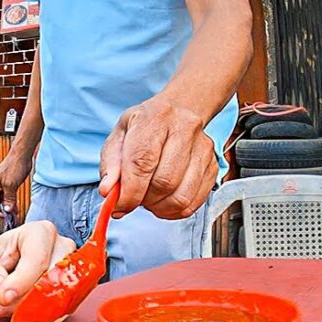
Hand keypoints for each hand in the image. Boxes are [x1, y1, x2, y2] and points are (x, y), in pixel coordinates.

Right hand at [0, 152, 30, 217]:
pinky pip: (8, 199)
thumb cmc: (14, 165)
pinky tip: (16, 209)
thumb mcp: (10, 184)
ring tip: (15, 215)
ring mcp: (1, 188)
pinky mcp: (8, 187)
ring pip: (2, 203)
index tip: (7, 217)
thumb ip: (8, 199)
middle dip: (4, 212)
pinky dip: (11, 204)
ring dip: (8, 209)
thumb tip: (7, 210)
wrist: (22, 156)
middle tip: (13, 218)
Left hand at [0, 221, 74, 316]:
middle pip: (52, 280)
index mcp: (39, 232)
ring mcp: (69, 271)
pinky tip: (21, 315)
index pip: (38, 258)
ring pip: (59, 298)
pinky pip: (61, 312)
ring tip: (6, 310)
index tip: (2, 296)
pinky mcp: (69, 294)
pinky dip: (38, 318)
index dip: (21, 281)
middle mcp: (60, 249)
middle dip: (24, 299)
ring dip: (30, 312)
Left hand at [99, 96, 217, 219]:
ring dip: (159, 208)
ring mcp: (203, 148)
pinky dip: (174, 211)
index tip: (119, 206)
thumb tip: (108, 192)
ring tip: (149, 199)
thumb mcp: (119, 137)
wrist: (179, 110)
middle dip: (144, 200)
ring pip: (180, 196)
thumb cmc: (145, 126)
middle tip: (134, 198)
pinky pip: (194, 203)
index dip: (129, 192)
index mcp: (155, 119)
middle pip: (163, 182)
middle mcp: (184, 130)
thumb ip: (111, 165)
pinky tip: (163, 202)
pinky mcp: (213, 166)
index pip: (142, 162)